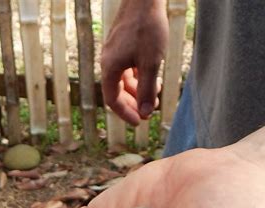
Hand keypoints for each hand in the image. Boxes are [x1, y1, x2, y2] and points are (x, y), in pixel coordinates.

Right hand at [101, 0, 167, 124]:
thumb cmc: (147, 28)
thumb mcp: (151, 63)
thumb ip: (147, 90)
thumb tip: (146, 113)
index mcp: (110, 68)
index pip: (112, 100)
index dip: (126, 113)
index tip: (140, 122)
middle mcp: (108, 62)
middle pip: (116, 92)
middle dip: (133, 104)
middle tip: (148, 113)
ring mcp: (114, 53)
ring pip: (123, 80)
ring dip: (138, 90)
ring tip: (156, 94)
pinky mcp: (122, 45)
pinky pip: (127, 68)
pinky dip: (139, 77)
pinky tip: (152, 77)